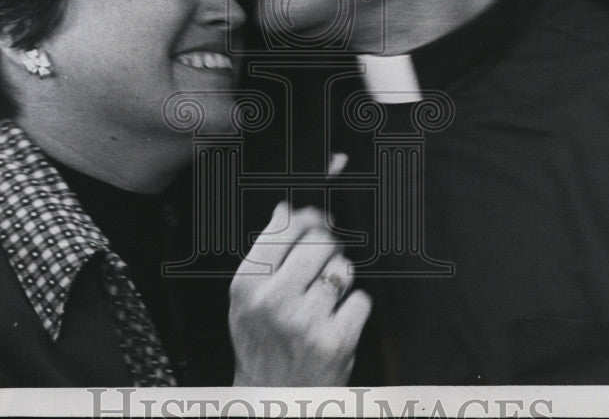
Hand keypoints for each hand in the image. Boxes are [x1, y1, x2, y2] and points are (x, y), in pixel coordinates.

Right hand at [229, 201, 371, 385]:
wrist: (274, 399)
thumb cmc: (261, 346)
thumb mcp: (247, 299)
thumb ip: (264, 253)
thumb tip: (284, 209)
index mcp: (247, 284)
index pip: (284, 227)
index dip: (308, 216)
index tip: (318, 218)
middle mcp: (273, 300)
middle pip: (320, 241)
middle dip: (329, 247)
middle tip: (325, 262)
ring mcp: (305, 321)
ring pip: (343, 268)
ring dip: (341, 280)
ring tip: (327, 299)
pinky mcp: (335, 341)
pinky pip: (361, 300)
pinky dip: (355, 309)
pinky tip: (338, 322)